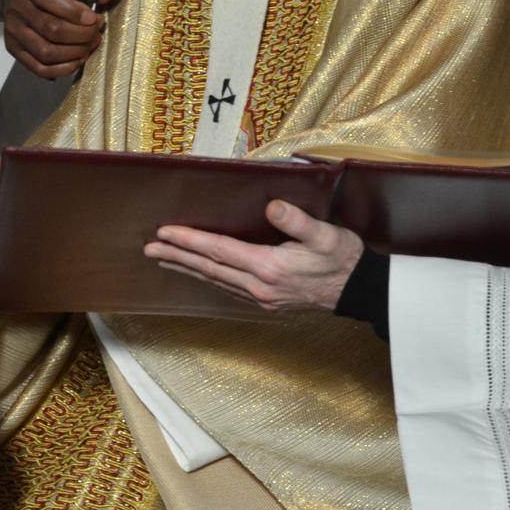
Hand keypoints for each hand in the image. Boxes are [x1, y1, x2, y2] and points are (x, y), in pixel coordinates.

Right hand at [0, 0, 118, 80]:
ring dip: (75, 53)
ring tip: (90, 44)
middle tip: (96, 30)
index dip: (73, 11)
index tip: (93, 17)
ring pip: (46, 51)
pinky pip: (38, 67)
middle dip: (81, 34)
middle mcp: (16, 7)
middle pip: (50, 29)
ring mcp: (13, 30)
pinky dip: (61, 69)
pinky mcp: (13, 47)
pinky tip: (76, 60)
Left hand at [144, 201, 361, 312]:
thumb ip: (297, 221)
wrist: (360, 292)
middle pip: (209, 268)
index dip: (190, 241)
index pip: (219, 250)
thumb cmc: (344, 259)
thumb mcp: (326, 235)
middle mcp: (260, 286)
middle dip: (176, 257)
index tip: (165, 233)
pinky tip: (200, 274)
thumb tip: (272, 207)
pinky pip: (228, 289)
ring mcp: (262, 297)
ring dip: (187, 269)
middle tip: (148, 249)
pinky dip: (208, 279)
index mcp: (269, 267)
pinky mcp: (267, 302)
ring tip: (164, 260)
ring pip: (215, 281)